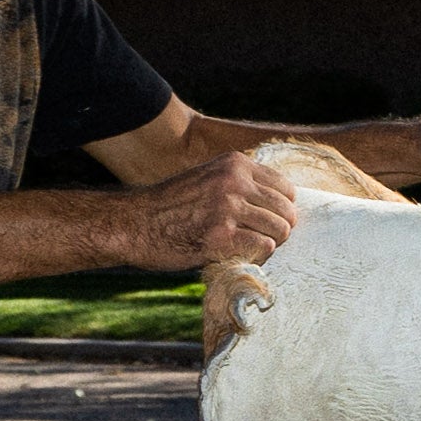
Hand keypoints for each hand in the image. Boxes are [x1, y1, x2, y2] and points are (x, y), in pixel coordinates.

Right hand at [115, 153, 303, 275]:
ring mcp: (228, 207)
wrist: (134, 224)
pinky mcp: (221, 235)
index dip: (280, 209)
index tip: (266, 221)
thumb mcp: (207, 179)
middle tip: (259, 240)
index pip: (286, 188)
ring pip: (280, 230)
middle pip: (287, 211)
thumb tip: (280, 206)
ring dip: (269, 244)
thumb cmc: (171, 207)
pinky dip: (256, 256)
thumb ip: (239, 185)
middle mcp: (234, 182)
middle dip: (279, 229)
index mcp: (234, 164)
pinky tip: (237, 254)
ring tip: (247, 248)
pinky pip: (264, 247)